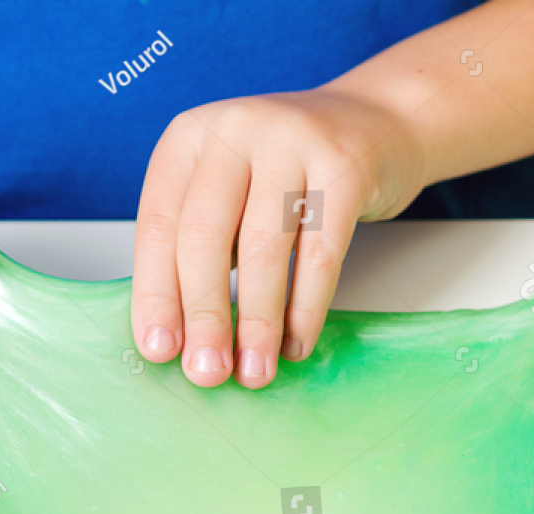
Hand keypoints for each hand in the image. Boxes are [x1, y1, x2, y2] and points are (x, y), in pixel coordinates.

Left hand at [130, 88, 423, 388]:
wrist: (377, 122)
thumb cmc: (289, 173)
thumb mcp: (230, 191)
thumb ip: (202, 248)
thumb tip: (180, 338)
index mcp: (189, 138)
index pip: (160, 226)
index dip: (156, 295)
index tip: (161, 350)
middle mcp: (235, 129)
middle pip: (205, 238)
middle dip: (204, 316)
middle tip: (207, 372)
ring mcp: (291, 142)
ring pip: (263, 250)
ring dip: (257, 323)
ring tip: (255, 371)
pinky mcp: (345, 167)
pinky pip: (320, 254)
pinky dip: (306, 309)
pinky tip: (297, 343)